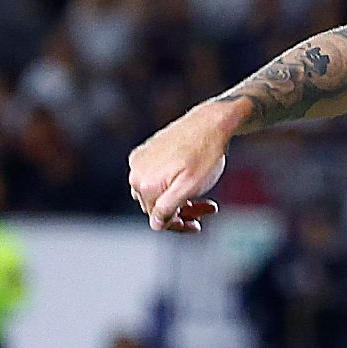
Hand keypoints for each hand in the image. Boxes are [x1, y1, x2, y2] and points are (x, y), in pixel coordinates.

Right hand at [128, 106, 233, 232]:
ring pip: (157, 192)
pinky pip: (156, 176)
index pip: (157, 219)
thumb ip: (169, 207)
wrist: (210, 122)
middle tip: (207, 208)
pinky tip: (190, 180)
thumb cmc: (204, 154)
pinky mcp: (146, 151)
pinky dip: (173, 183)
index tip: (198, 224)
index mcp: (145, 184)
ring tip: (203, 197)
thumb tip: (155, 224)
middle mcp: (136, 173)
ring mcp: (140, 161)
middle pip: (156, 206)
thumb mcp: (190, 186)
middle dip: (182, 211)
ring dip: (179, 199)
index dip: (179, 224)